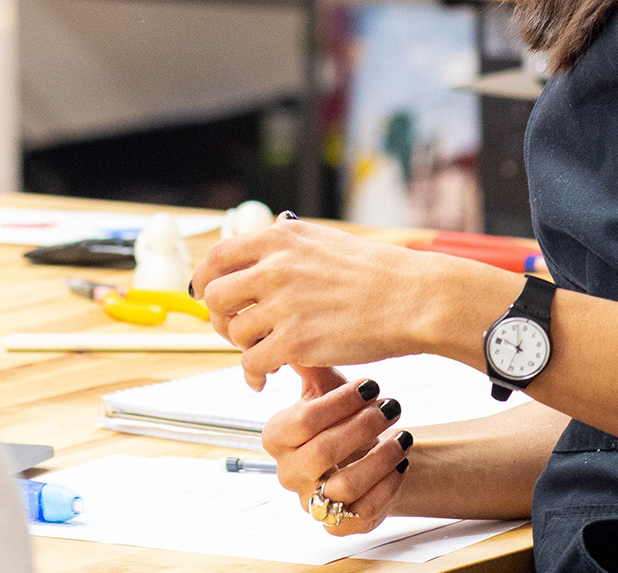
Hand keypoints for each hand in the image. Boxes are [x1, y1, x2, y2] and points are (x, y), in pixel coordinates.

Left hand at [195, 217, 450, 388]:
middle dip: (219, 318)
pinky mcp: (296, 341)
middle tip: (234, 331)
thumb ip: (285, 248)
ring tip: (264, 354)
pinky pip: (253, 363)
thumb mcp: (323, 242)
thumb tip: (252, 257)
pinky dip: (254, 375)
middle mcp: (275, 266)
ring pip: (235, 332)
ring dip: (244, 347)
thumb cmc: (377, 273)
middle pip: (216, 296)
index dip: (205, 281)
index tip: (206, 296)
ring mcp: (284, 304)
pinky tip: (267, 378)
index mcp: (280, 238)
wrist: (412, 297)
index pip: (218, 256)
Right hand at [261, 365, 411, 535]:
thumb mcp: (323, 385)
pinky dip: (387, 486)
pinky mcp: (339, 526)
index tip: (371, 385)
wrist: (360, 456)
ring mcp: (312, 503)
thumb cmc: (339, 417)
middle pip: (322, 452)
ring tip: (403, 436)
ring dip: (379, 458)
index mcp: (277, 437)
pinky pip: (362, 512)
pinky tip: (401, 463)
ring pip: (344, 486)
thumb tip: (296, 320)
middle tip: (391, 407)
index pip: (303, 421)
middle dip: (362, 426)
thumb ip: (308, 357)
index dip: (340, 403)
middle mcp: (289, 473)